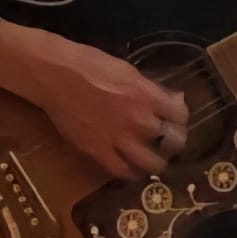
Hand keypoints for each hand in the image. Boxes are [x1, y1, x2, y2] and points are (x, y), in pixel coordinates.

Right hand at [19, 34, 188, 182]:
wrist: (56, 75)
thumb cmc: (90, 65)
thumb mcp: (127, 70)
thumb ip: (150, 89)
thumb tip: (172, 100)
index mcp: (147, 96)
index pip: (180, 115)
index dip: (180, 117)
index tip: (174, 119)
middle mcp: (139, 120)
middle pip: (173, 141)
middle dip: (173, 141)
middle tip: (167, 141)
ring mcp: (119, 139)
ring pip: (152, 164)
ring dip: (157, 162)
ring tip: (154, 159)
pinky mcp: (98, 152)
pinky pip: (123, 172)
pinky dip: (131, 173)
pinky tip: (132, 169)